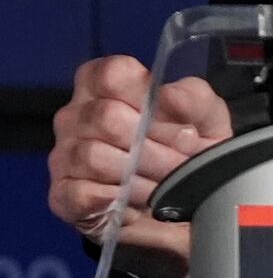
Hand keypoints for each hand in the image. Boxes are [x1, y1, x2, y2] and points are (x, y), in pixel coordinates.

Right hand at [48, 56, 233, 277]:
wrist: (183, 203)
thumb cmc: (188, 147)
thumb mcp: (205, 117)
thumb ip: (193, 98)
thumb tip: (169, 95)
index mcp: (105, 84)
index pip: (111, 74)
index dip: (146, 97)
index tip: (176, 120)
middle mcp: (77, 114)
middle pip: (105, 117)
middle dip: (153, 146)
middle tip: (178, 162)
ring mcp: (65, 153)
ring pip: (93, 156)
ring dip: (138, 176)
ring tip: (162, 185)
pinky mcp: (63, 194)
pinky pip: (77, 193)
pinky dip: (113, 200)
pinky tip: (134, 203)